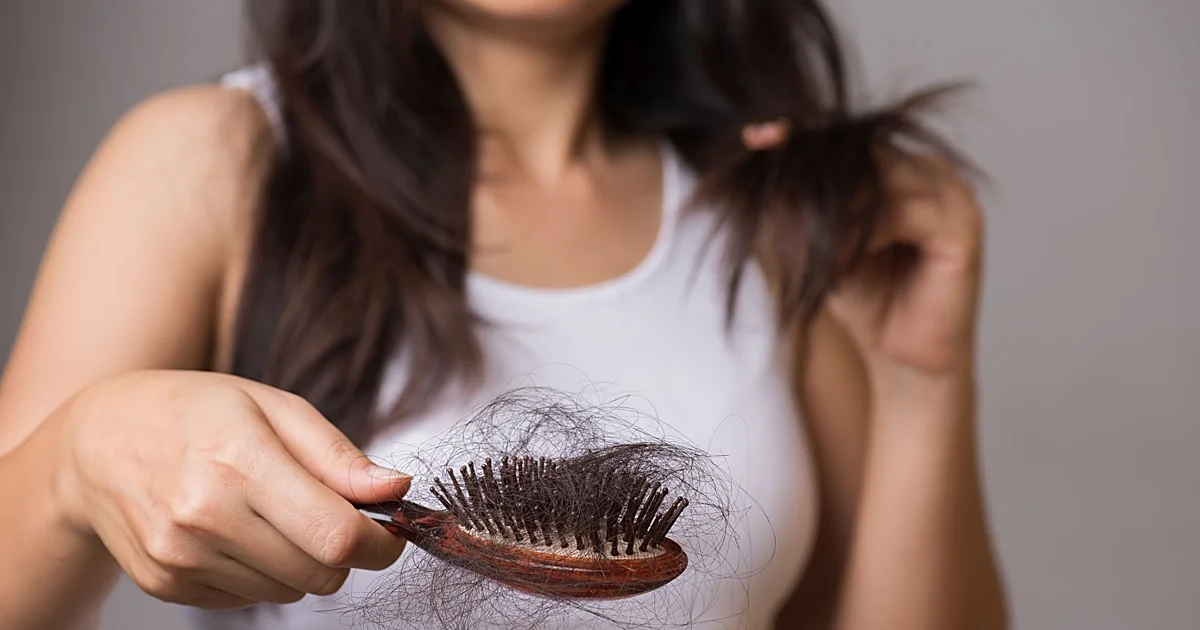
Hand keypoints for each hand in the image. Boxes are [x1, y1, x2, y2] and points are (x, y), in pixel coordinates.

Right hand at [53, 370, 409, 608]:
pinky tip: (237, 531)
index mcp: (240, 460)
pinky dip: (262, 573)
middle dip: (344, 552)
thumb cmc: (195, 412)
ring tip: (271, 513)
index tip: (392, 532)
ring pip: (289, 592)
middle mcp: (205, 516)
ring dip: (301, 561)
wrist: (98, 442)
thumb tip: (396, 490)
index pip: (335, 535)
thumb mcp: (274, 407)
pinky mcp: (167, 584)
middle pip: (320, 573)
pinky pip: (250, 600)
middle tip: (331, 515)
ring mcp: (181, 557)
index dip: (380, 544)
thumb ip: (339, 456)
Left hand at [745, 121, 983, 383]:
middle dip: (815, 173)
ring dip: (837, 210)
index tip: (756, 136)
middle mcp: (932, 170)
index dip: (804, 139)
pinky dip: (864, 233)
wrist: (903, 357)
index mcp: (902, 165)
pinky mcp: (963, 228)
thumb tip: (758, 156)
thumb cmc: (867, 300)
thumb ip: (803, 206)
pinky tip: (838, 259)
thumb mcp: (823, 245)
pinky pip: (904, 214)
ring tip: (803, 243)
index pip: (851, 140)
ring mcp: (953, 195)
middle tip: (770, 185)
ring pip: (882, 179)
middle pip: (867, 153)